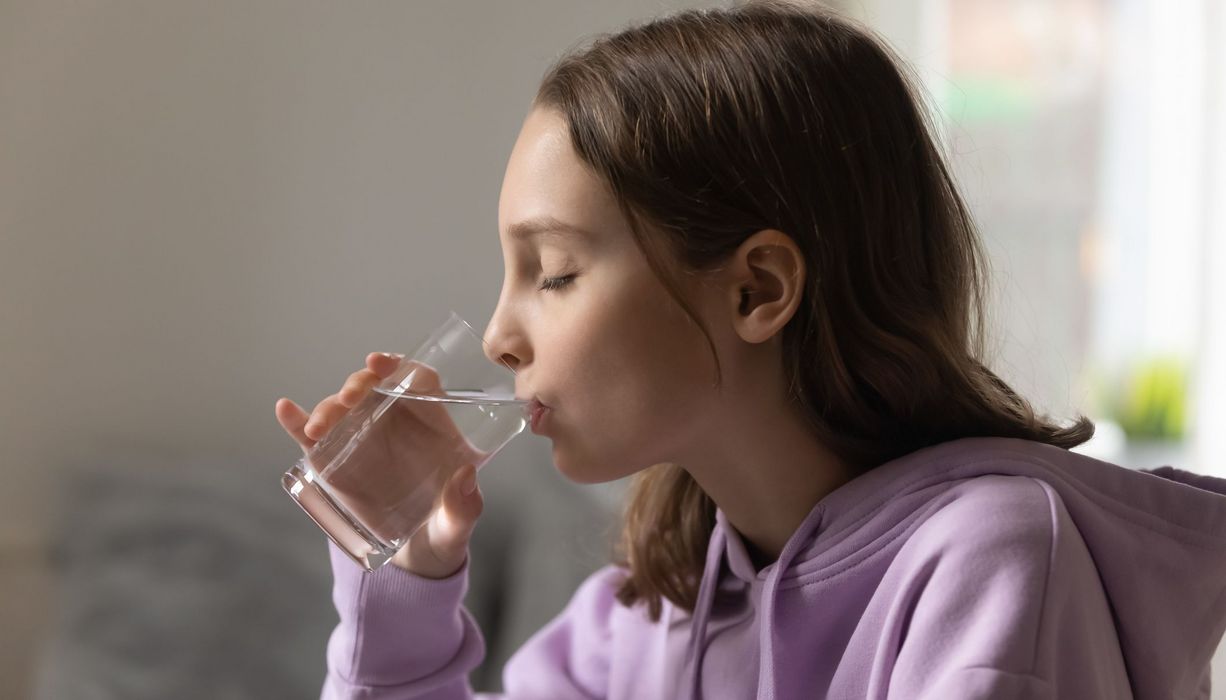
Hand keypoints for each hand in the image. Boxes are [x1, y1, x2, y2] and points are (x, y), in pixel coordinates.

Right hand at [275, 352, 484, 578]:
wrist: (414, 559)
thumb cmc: (444, 530)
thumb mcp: (458, 523)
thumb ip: (465, 505)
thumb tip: (465, 477)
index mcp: (432, 426)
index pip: (418, 381)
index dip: (400, 366)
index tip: (381, 363)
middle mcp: (395, 424)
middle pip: (375, 387)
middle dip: (359, 383)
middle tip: (350, 398)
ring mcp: (362, 440)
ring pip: (343, 409)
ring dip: (329, 408)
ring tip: (318, 426)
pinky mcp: (334, 462)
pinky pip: (312, 436)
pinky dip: (296, 421)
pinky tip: (285, 410)